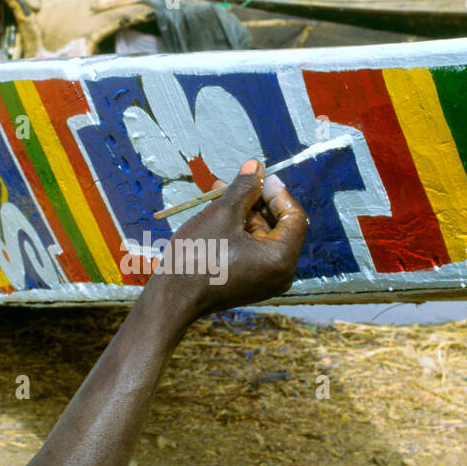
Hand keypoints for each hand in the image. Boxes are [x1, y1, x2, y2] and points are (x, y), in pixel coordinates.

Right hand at [154, 159, 307, 320]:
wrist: (171, 298)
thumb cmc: (197, 257)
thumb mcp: (222, 214)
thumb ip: (244, 188)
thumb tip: (257, 167)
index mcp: (281, 260)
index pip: (295, 218)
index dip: (278, 193)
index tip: (261, 176)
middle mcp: (280, 274)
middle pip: (279, 227)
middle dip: (257, 201)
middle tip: (238, 181)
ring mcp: (264, 281)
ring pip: (262, 237)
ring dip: (244, 213)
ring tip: (219, 192)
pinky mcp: (249, 283)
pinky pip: (252, 250)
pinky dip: (239, 231)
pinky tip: (218, 213)